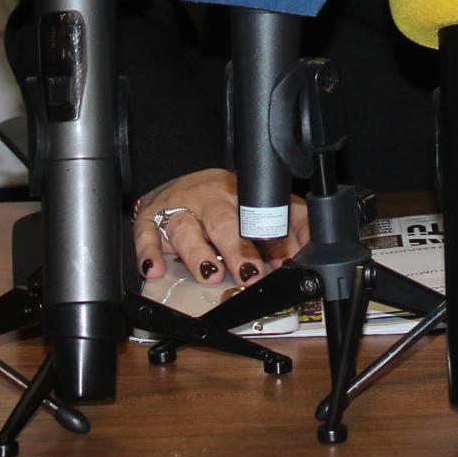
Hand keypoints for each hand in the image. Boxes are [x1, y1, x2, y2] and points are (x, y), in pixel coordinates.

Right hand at [134, 169, 308, 286]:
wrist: (179, 182)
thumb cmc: (221, 200)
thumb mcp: (257, 204)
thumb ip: (290, 222)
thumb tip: (311, 249)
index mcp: (237, 194)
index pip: (256, 216)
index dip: (269, 240)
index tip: (280, 261)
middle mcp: (207, 199)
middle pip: (222, 220)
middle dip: (236, 247)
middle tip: (248, 272)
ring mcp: (177, 208)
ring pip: (185, 227)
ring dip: (197, 253)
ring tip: (210, 273)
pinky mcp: (150, 219)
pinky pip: (146, 234)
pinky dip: (149, 252)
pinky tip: (154, 270)